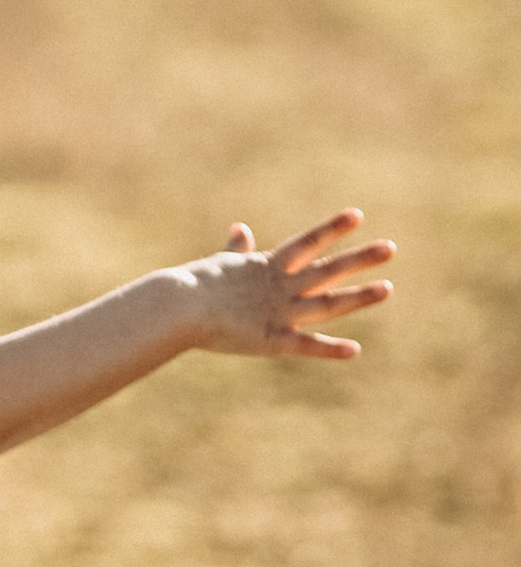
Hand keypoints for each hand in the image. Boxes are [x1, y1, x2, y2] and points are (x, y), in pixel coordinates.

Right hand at [179, 210, 395, 360]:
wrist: (176, 308)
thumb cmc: (194, 286)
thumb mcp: (221, 264)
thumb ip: (236, 249)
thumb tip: (240, 228)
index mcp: (268, 267)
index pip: (308, 242)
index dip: (332, 228)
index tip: (358, 215)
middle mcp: (281, 287)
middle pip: (328, 269)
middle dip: (359, 259)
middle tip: (390, 248)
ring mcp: (278, 313)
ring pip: (326, 303)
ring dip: (358, 298)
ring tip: (388, 289)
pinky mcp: (270, 340)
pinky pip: (304, 346)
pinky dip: (328, 349)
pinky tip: (353, 350)